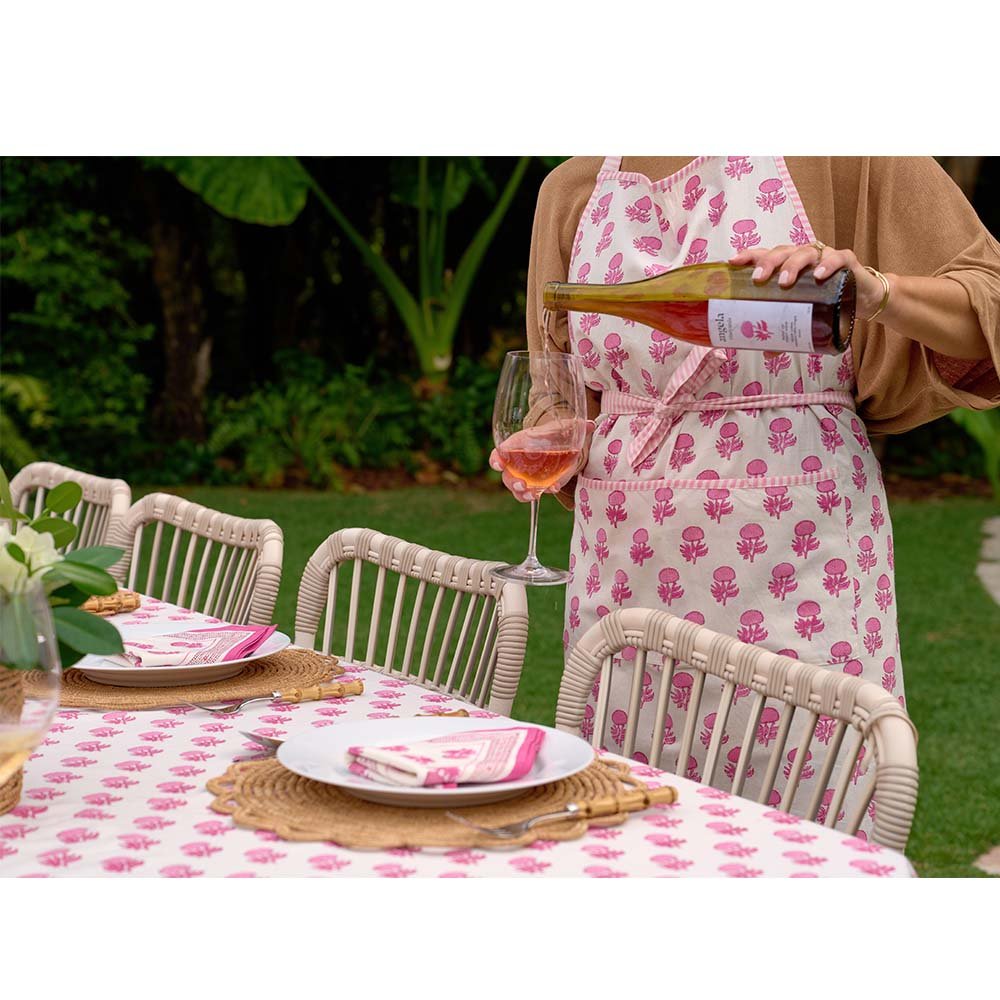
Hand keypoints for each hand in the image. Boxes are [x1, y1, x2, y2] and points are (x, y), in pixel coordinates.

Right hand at [489, 421, 593, 502]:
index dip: (496, 459)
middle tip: (523, 484)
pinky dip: (543, 492)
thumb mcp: (563, 428)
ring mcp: (526, 477)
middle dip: (512, 482)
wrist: (563, 446)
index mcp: (517, 446)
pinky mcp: (537, 486)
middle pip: (507, 477)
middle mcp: (518, 464)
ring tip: (533, 495)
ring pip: (517, 489)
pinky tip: (552, 489)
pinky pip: (534, 493)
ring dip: (523, 494)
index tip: (499, 464)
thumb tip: (590, 424)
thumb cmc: (556, 435)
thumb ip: (574, 426)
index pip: (499, 454)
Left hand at [729, 244, 886, 318]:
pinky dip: (828, 265)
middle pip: (783, 251)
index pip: (766, 255)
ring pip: (806, 252)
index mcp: (788, 265)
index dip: (750, 256)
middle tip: (758, 279)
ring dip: (793, 265)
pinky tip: (819, 275)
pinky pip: (838, 258)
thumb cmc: (827, 303)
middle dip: (768, 263)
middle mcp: (804, 256)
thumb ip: (786, 331)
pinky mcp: (847, 261)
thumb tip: (768, 352)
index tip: (733, 262)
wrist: (863, 301)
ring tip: (785, 281)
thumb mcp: (804, 317)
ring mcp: (825, 256)